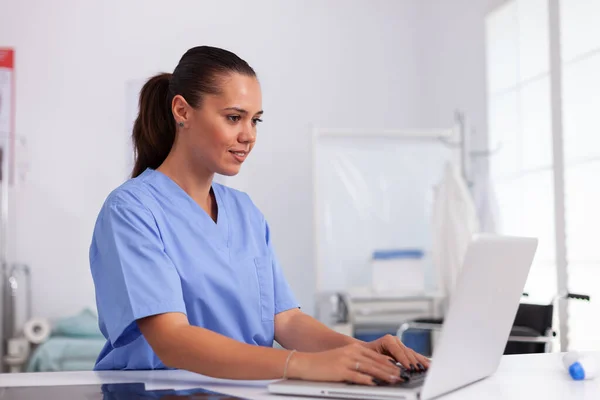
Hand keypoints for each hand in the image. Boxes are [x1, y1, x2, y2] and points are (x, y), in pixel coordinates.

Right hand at [287, 343, 405, 385]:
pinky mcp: (340, 370)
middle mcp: (352, 352)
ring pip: (370, 369)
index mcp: (354, 348)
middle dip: (391, 370)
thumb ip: (357, 363)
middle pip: (376, 362)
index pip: (376, 356)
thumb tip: (372, 373)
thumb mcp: (342, 359)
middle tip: (403, 376)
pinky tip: (376, 384)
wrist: (305, 363)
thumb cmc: (323, 364)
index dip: (389, 364)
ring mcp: (346, 361)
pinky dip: (368, 380)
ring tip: (395, 380)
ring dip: (384, 375)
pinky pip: (357, 376)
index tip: (400, 370)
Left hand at [363, 334, 429, 371]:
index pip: (398, 351)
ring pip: (412, 353)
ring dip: (420, 361)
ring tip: (428, 368)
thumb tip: (392, 366)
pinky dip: (421, 360)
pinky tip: (428, 364)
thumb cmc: (365, 353)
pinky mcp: (403, 349)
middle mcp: (395, 340)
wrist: (363, 349)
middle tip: (419, 371)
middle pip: (407, 352)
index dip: (404, 360)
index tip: (409, 368)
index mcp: (388, 340)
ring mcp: (400, 344)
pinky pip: (413, 355)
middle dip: (414, 362)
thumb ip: (382, 360)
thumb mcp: (372, 356)